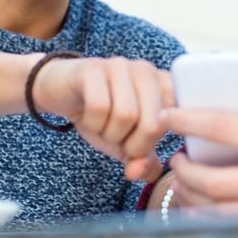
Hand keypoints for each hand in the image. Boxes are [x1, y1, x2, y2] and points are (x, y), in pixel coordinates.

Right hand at [33, 56, 174, 181]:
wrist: (59, 91)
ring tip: (102, 125)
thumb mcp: (124, 142)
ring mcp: (121, 66)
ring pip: (126, 116)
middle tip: (117, 139)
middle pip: (152, 124)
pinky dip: (93, 122)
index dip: (156, 143)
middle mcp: (146, 71)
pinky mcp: (94, 68)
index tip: (140, 144)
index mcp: (163, 86)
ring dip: (109, 133)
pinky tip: (88, 116)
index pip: (179, 119)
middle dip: (132, 145)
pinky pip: (99, 107)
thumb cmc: (100, 115)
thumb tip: (140, 172)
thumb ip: (142, 161)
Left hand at [160, 52, 237, 204]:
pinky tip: (210, 207)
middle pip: (215, 183)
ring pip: (224, 214)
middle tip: (174, 157)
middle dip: (184, 172)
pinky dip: (219, 219)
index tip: (168, 115)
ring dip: (195, 200)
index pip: (225, 130)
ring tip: (185, 183)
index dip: (189, 121)